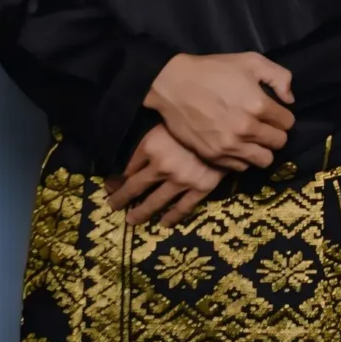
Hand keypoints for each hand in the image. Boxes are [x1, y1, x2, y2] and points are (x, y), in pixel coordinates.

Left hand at [106, 122, 223, 225]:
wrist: (230, 127)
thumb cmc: (196, 117)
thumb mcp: (166, 122)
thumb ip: (149, 138)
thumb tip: (127, 160)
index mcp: (150, 146)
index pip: (128, 167)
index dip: (117, 179)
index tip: (109, 187)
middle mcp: (161, 167)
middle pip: (135, 188)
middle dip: (121, 199)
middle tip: (113, 206)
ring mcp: (181, 181)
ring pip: (156, 202)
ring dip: (141, 213)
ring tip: (132, 221)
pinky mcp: (201, 189)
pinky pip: (183, 208)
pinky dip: (171, 217)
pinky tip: (163, 224)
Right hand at [145, 51, 294, 170]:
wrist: (173, 85)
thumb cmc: (213, 70)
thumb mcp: (251, 61)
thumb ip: (279, 77)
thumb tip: (290, 100)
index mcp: (259, 105)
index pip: (288, 122)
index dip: (282, 116)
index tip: (272, 112)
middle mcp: (247, 129)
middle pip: (279, 143)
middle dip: (275, 133)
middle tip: (264, 126)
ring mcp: (230, 146)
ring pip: (264, 160)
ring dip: (262, 149)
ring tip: (252, 139)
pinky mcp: (214, 156)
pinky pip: (241, 167)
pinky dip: (243, 158)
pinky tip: (236, 145)